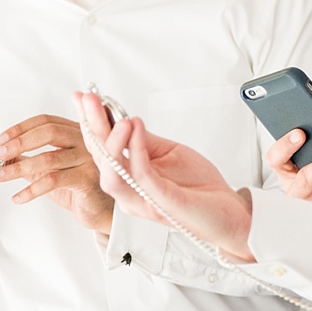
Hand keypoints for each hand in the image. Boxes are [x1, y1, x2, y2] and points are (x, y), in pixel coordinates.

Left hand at [0, 114, 114, 234]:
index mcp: (76, 132)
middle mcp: (85, 141)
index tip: (1, 140)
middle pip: (49, 132)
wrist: (99, 211)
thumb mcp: (47, 169)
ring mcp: (89, 159)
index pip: (46, 120)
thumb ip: (23, 159)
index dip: (21, 128)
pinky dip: (31, 190)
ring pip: (49, 158)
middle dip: (19, 142)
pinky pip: (54, 181)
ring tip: (0, 176)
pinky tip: (18, 197)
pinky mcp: (87, 180)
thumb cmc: (76, 187)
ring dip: (18, 168)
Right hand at [74, 91, 256, 260]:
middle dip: (92, 126)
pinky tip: (137, 129)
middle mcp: (129, 192)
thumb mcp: (168, 154)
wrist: (228, 213)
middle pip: (100, 159)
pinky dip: (137, 150)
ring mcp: (143, 200)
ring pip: (112, 175)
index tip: (83, 97)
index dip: (90, 123)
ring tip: (120, 119)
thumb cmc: (198, 188)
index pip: (102, 150)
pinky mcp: (161, 202)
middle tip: (89, 99)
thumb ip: (145, 142)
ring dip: (112, 143)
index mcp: (129, 180)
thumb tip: (125, 119)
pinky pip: (141, 176)